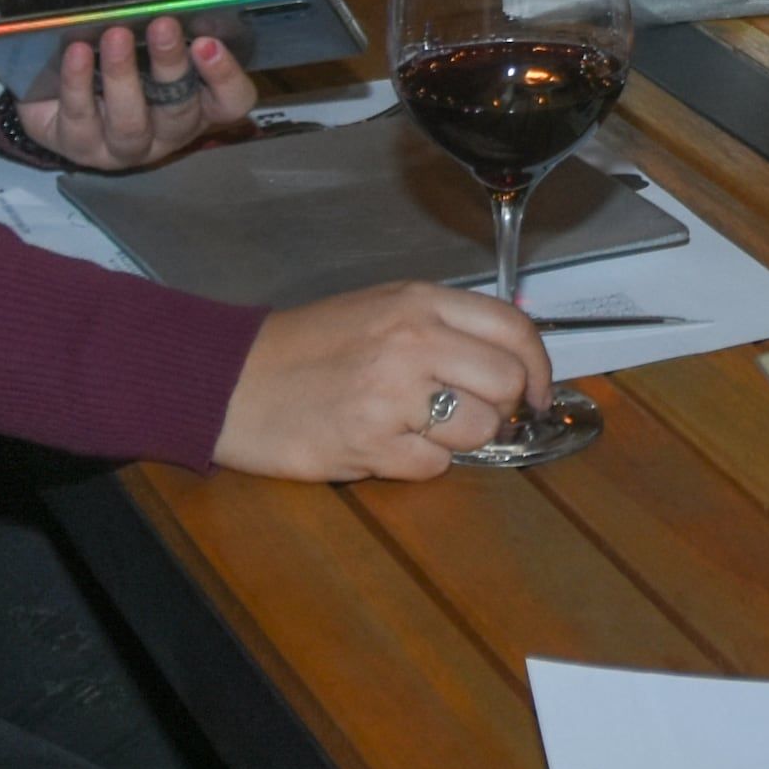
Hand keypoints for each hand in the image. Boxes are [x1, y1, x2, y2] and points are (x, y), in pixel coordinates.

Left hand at [13, 17, 254, 174]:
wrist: (66, 74)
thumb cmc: (130, 47)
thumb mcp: (162, 25)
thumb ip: (190, 8)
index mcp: (200, 104)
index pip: (231, 103)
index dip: (225, 77)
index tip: (208, 42)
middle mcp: (168, 134)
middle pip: (179, 112)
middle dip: (171, 66)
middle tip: (162, 26)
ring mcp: (124, 147)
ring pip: (130, 124)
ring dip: (123, 76)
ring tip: (115, 35)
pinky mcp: (80, 146)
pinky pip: (80, 120)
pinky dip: (78, 84)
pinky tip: (77, 51)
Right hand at [212, 285, 559, 481]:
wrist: (229, 380)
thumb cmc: (307, 347)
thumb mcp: (379, 308)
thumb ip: (443, 326)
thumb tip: (512, 360)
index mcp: (418, 302)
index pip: (514, 329)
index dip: (539, 367)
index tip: (538, 393)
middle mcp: (412, 341)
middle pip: (507, 385)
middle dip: (500, 408)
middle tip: (472, 414)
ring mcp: (391, 393)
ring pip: (479, 430)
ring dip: (458, 439)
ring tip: (415, 427)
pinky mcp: (369, 443)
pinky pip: (434, 467)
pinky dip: (418, 464)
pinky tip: (385, 445)